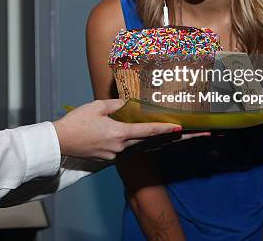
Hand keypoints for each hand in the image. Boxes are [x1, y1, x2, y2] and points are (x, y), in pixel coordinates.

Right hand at [52, 99, 206, 159]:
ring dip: (162, 142)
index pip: (148, 131)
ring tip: (183, 136)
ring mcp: (116, 154)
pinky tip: (151, 139)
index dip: (167, 129)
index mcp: (119, 134)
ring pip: (142, 146)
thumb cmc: (76, 122)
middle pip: (152, 142)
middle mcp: (121, 147)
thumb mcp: (97, 107)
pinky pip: (130, 149)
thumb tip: (130, 104)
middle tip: (203, 134)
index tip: (183, 128)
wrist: (59, 143)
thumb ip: (116, 106)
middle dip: (178, 138)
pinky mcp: (110, 157)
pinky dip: (142, 143)